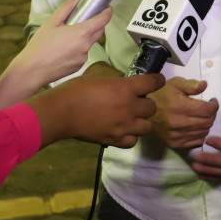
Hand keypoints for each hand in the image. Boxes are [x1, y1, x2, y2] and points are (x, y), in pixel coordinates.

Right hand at [11, 0, 110, 88]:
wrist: (32, 70)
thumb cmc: (40, 46)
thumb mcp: (51, 22)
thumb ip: (67, 7)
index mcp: (81, 33)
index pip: (103, 20)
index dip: (107, 12)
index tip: (107, 8)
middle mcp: (86, 46)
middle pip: (99, 31)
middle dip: (96, 23)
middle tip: (84, 18)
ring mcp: (84, 58)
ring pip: (90, 43)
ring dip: (84, 37)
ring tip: (66, 37)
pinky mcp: (79, 66)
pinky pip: (83, 53)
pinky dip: (78, 48)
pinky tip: (63, 49)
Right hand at [27, 72, 160, 147]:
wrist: (63, 111)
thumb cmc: (77, 90)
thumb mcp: (99, 78)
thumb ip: (116, 84)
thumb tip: (123, 87)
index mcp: (126, 88)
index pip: (153, 83)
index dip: (157, 81)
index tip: (157, 81)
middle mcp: (129, 107)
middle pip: (152, 107)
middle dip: (146, 104)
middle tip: (137, 102)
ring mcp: (124, 126)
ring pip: (147, 126)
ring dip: (142, 121)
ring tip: (132, 119)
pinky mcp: (115, 139)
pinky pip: (133, 141)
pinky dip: (131, 136)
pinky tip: (123, 131)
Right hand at [149, 77, 218, 148]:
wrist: (142, 110)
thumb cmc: (160, 94)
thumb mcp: (175, 83)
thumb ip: (191, 85)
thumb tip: (205, 85)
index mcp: (180, 106)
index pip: (207, 110)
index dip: (214, 105)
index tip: (212, 101)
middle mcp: (179, 123)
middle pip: (208, 122)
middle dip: (212, 114)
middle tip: (208, 109)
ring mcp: (177, 135)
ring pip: (204, 132)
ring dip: (207, 124)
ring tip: (202, 117)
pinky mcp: (174, 143)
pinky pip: (196, 142)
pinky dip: (201, 134)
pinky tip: (196, 127)